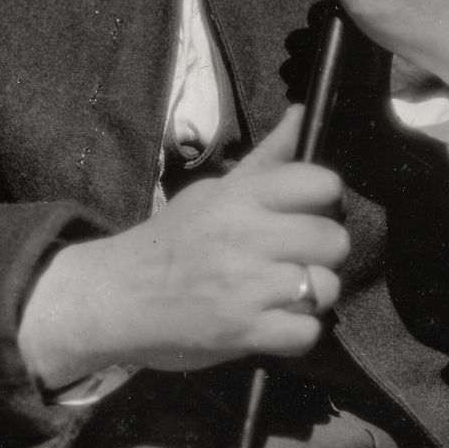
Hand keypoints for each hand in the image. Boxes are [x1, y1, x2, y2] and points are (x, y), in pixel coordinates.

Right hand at [17, 107, 348, 389]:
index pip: (320, 182)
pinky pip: (307, 334)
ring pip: (326, 287)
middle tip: (297, 259)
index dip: (327, 200)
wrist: (115, 297)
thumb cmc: (169, 242)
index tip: (309, 214)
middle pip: (333, 239)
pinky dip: (297, 334)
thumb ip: (266, 158)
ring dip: (312, 296)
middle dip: (323, 252)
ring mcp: (246, 287)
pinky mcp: (243, 332)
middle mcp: (246, 237)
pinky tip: (275, 322)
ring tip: (285, 294)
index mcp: (239, 198)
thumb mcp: (213, 193)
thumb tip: (302, 113)